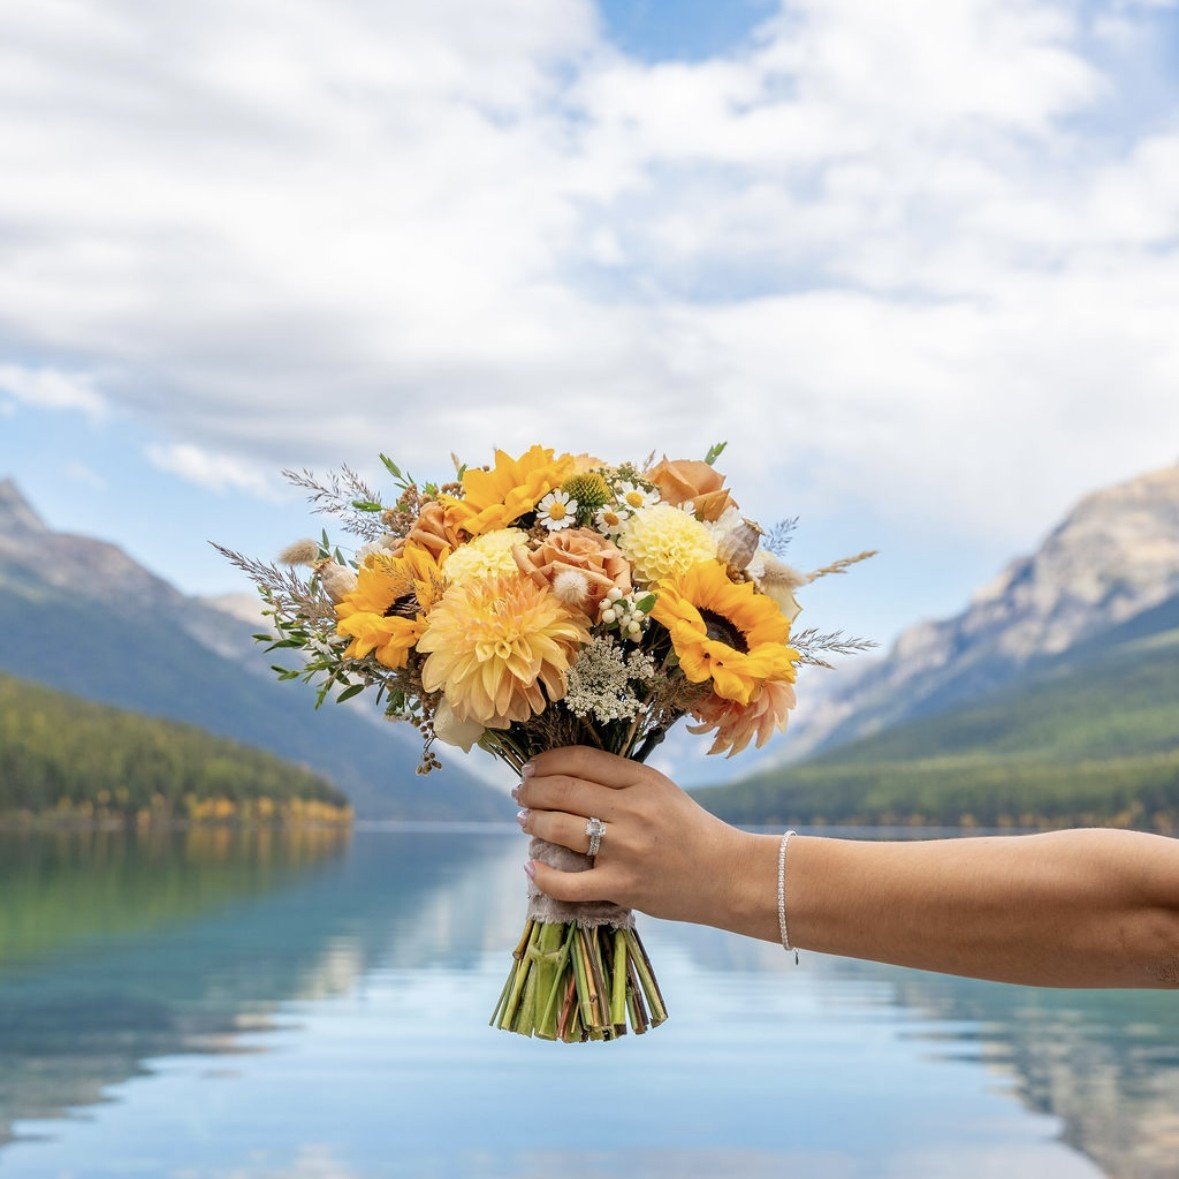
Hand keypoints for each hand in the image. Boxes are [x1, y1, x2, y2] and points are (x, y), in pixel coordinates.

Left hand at [514, 746, 773, 934]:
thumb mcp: (661, 791)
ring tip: (523, 820)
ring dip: (532, 822)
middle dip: (531, 790)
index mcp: (643, 780)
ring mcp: (627, 850)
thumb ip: (620, 781)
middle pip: (564, 791)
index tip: (531, 769)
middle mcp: (633, 811)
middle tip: (520, 793)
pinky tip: (531, 866)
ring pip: (560, 829)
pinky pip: (569, 884)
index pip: (581, 760)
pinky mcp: (623, 887)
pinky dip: (543, 875)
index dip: (547, 762)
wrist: (727, 876)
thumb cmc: (690, 830)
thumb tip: (565, 774)